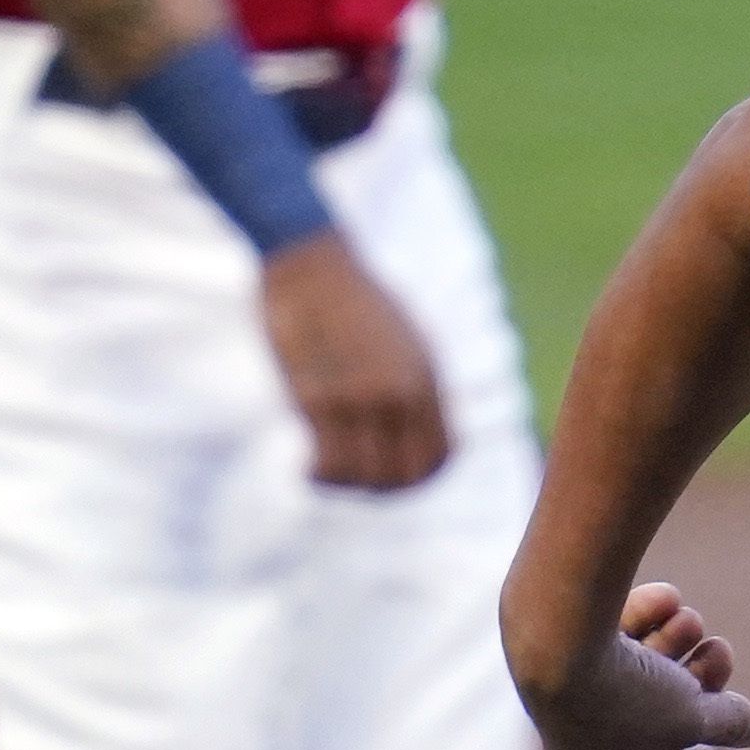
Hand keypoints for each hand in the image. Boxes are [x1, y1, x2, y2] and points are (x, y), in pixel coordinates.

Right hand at [263, 230, 451, 492]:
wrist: (309, 259)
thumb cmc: (347, 295)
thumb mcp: (400, 335)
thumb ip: (411, 381)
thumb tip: (410, 421)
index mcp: (427, 376)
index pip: (442, 456)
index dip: (418, 480)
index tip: (389, 478)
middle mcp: (402, 390)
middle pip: (408, 476)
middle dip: (381, 490)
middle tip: (351, 480)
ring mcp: (363, 395)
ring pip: (367, 477)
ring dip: (344, 484)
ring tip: (322, 471)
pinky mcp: (321, 395)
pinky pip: (329, 463)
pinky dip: (318, 476)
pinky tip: (306, 467)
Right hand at [522, 580, 749, 749]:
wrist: (558, 638)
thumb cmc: (628, 692)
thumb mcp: (692, 713)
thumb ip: (728, 722)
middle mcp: (585, 745)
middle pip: (660, 716)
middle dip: (698, 679)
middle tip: (721, 649)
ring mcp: (570, 698)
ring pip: (639, 672)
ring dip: (674, 641)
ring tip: (691, 618)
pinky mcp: (562, 654)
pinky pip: (613, 641)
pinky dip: (644, 619)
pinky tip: (666, 598)